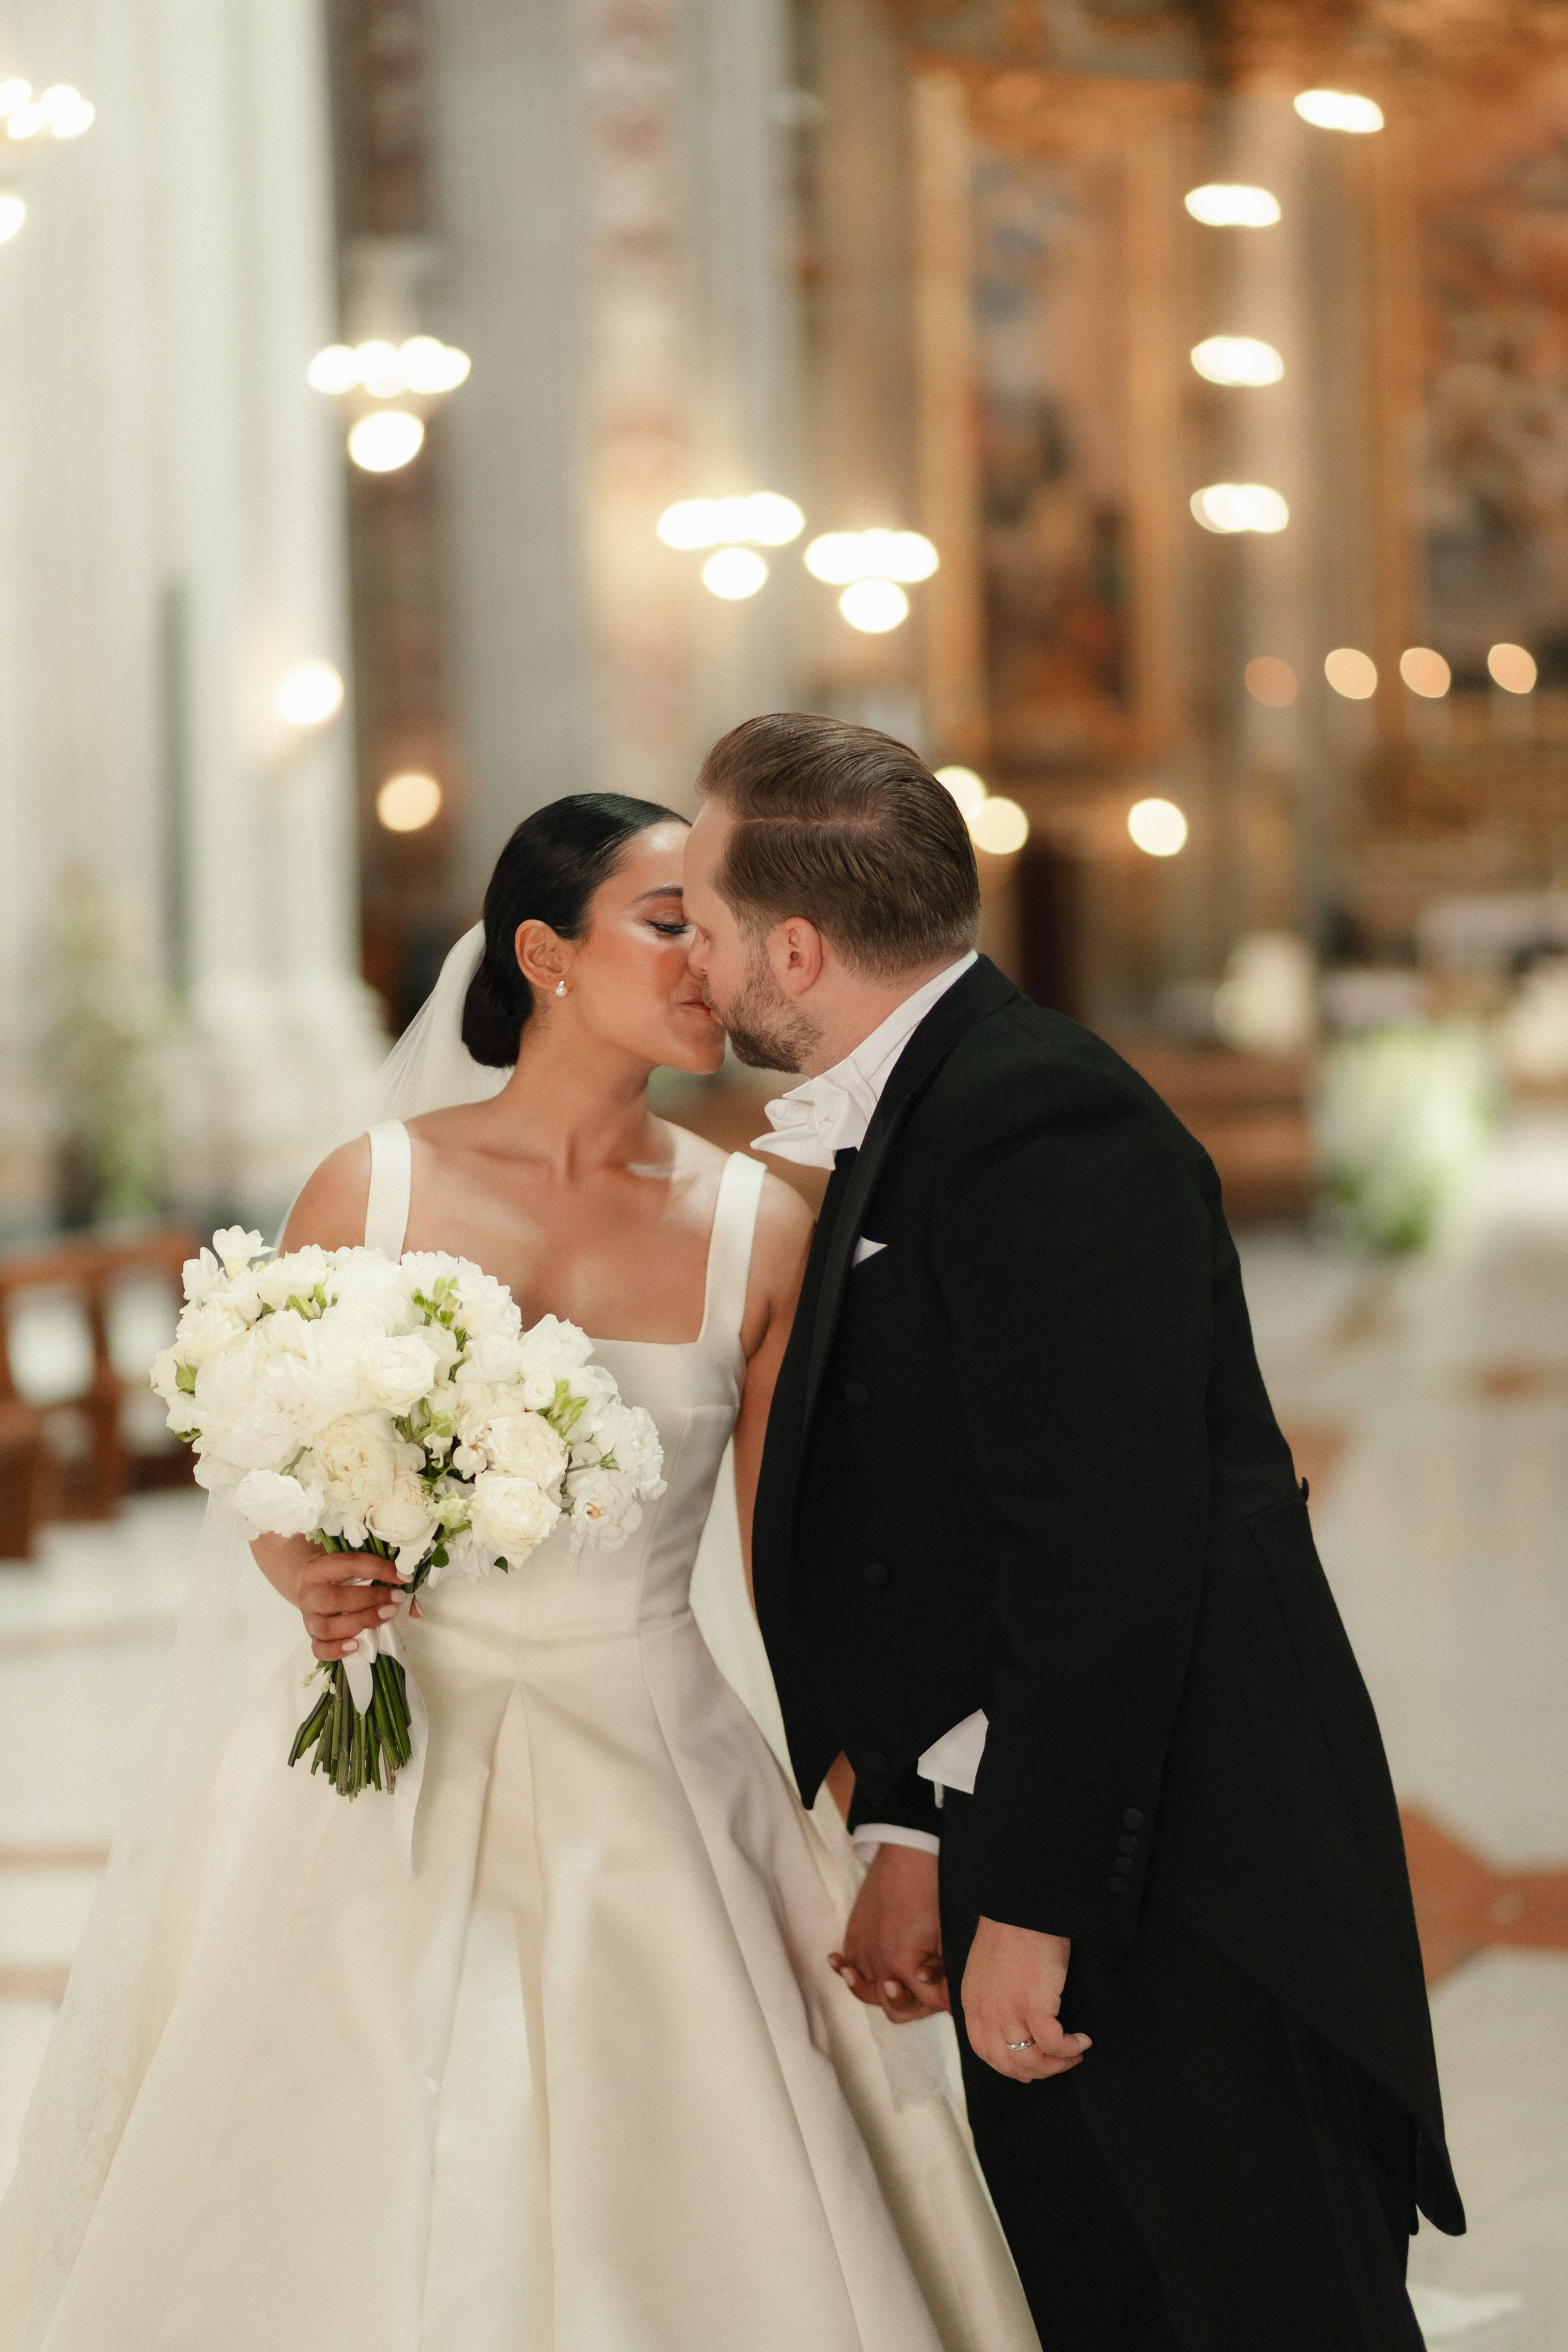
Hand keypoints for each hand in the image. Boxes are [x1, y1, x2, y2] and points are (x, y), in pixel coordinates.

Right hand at [250, 1532, 411, 1660]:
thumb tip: (417, 1610)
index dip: (379, 1570)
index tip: (403, 1578)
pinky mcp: (311, 1636)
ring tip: (386, 1618)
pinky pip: (319, 1649)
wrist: (310, 1586)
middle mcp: (309, 1593)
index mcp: (319, 1568)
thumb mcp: (356, 1569)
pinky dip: (337, 1650)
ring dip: (360, 1623)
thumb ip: (386, 1582)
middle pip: (334, 1599)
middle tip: (395, 1600)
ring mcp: (307, 1617)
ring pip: (326, 1627)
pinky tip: (356, 1646)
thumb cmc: (340, 1576)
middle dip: (370, 1600)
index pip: (349, 1564)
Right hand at [829, 1843, 948, 2022]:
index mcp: (904, 1967)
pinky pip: (849, 1969)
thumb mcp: (945, 1936)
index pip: (929, 2004)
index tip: (954, 1992)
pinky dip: (853, 1976)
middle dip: (917, 2006)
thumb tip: (949, 2003)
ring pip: (869, 1995)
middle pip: (895, 2010)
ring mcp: (861, 1952)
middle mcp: (878, 1965)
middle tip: (930, 1992)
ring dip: (886, 1996)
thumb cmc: (930, 1892)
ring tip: (895, 1988)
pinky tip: (856, 1974)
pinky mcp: (852, 1939)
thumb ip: (943, 1974)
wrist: (905, 1856)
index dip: (945, 2000)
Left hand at [961, 1916, 1090, 2081]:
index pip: (986, 2052)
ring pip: (1032, 2060)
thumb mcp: (987, 1969)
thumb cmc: (1012, 1930)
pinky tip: (1083, 2039)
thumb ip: (992, 1996)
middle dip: (1037, 2070)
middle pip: (1009, 2063)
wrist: (1022, 1908)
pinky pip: (1055, 2044)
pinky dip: (1071, 2047)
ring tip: (1074, 2052)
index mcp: (973, 2003)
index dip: (1010, 2065)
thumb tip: (1011, 2019)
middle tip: (1059, 2062)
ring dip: (1057, 2063)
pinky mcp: (1035, 2005)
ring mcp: (1009, 2011)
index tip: (1031, 2066)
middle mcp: (987, 2013)